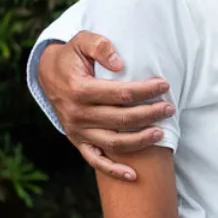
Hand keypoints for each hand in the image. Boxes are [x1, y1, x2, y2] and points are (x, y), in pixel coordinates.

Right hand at [39, 31, 172, 182]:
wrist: (48, 75)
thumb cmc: (72, 57)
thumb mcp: (82, 41)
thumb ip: (100, 45)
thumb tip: (119, 63)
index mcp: (79, 89)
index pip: (120, 93)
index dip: (145, 90)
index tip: (164, 85)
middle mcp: (77, 114)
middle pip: (121, 119)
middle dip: (150, 114)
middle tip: (169, 107)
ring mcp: (77, 131)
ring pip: (114, 143)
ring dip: (140, 141)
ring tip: (161, 133)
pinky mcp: (78, 142)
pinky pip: (96, 161)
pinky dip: (114, 171)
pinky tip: (133, 176)